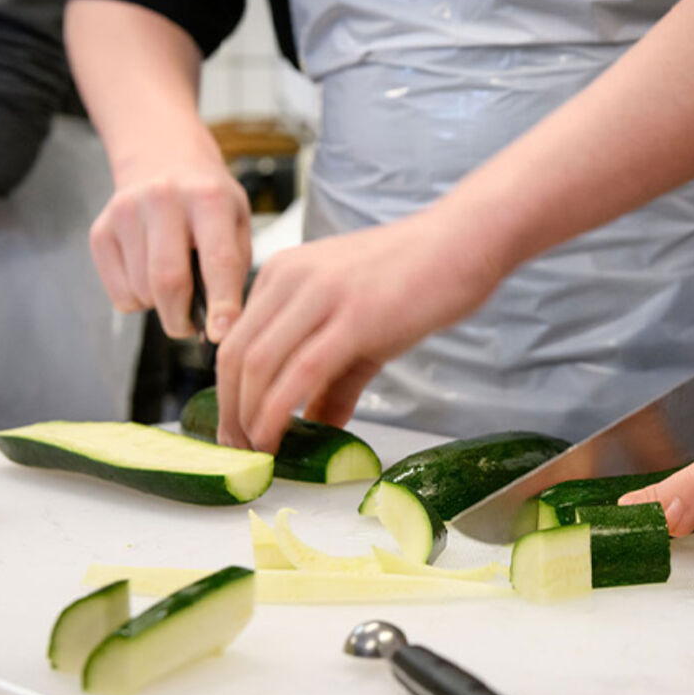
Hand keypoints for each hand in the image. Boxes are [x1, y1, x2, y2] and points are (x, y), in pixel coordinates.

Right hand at [89, 149, 250, 341]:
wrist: (163, 158)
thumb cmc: (210, 202)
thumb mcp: (238, 222)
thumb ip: (233, 268)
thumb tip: (220, 326)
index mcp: (209, 198)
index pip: (218, 260)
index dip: (222, 303)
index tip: (222, 334)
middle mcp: (164, 200)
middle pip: (168, 281)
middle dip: (181, 319)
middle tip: (191, 327)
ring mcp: (126, 212)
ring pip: (142, 291)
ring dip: (161, 307)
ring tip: (175, 288)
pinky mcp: (100, 230)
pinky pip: (119, 292)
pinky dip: (138, 300)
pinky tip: (149, 275)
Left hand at [214, 210, 503, 451]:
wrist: (465, 241)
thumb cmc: (419, 277)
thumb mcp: (361, 324)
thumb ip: (333, 377)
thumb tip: (316, 426)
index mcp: (285, 273)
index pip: (236, 339)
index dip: (228, 393)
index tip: (236, 430)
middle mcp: (292, 277)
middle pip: (237, 355)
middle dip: (231, 412)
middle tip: (238, 453)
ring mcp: (322, 295)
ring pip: (260, 364)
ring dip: (249, 418)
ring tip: (258, 453)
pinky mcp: (355, 317)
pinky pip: (301, 372)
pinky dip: (278, 411)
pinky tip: (279, 439)